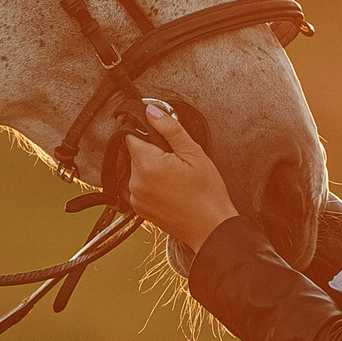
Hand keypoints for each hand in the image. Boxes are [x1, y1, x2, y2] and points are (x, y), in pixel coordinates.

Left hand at [123, 100, 239, 255]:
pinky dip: (150, 183)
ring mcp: (135, 197)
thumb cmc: (207, 194)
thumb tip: (152, 112)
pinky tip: (170, 189)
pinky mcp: (139, 208)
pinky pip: (139, 186)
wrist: (210, 228)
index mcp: (147, 165)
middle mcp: (135, 182)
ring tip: (175, 177)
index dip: (145, 130)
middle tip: (176, 160)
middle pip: (134, 153)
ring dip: (150, 167)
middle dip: (151, 151)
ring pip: (137, 169)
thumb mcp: (194, 154)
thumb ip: (170, 129)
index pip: (131, 135)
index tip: (160, 136)